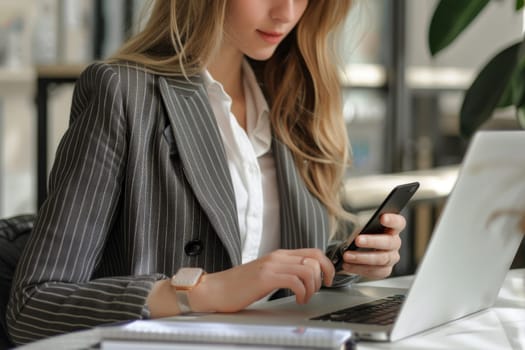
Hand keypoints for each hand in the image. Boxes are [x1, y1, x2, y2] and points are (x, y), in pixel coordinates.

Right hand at [189, 248, 334, 312]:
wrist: (216, 289)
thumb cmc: (239, 286)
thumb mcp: (267, 274)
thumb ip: (284, 272)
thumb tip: (306, 278)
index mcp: (279, 255)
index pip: (313, 251)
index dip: (327, 265)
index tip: (328, 279)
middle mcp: (277, 256)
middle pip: (315, 258)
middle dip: (322, 277)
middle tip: (316, 291)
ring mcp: (271, 265)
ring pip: (307, 269)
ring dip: (312, 286)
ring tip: (304, 297)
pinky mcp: (265, 277)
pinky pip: (295, 281)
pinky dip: (302, 292)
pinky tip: (297, 299)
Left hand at [340, 213, 404, 278]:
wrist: (360, 252)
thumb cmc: (364, 234)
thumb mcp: (361, 227)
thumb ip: (360, 226)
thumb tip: (349, 228)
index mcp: (393, 228)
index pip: (398, 223)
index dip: (392, 220)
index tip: (382, 218)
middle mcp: (395, 243)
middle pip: (389, 242)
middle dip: (372, 241)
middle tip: (357, 240)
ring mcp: (391, 258)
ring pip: (381, 259)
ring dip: (362, 257)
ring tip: (347, 256)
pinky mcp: (384, 270)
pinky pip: (374, 271)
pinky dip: (359, 268)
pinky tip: (347, 265)